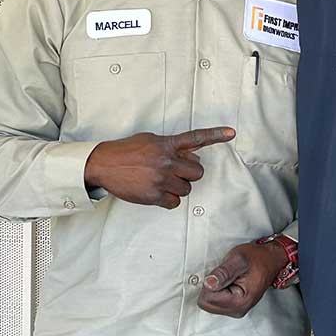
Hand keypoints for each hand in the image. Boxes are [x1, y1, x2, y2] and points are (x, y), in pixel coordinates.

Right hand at [83, 126, 234, 208]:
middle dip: (189, 173)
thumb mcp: (151, 141)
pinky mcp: (153, 195)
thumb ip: (172, 147)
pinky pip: (174, 202)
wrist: (104, 164)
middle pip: (197, 173)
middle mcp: (166, 161)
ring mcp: (160, 179)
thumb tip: (193, 159)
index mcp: (166, 144)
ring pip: (186, 189)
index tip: (231, 133)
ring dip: (178, 186)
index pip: (196, 138)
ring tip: (161, 181)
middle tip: (176, 172)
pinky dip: (169, 199)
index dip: (216, 135)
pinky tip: (156, 191)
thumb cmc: (127, 151)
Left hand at [197, 241, 286, 317]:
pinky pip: (214, 302)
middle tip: (224, 274)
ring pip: (209, 303)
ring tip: (227, 277)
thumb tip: (208, 284)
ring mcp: (236, 310)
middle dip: (210, 287)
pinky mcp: (233, 307)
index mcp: (239, 302)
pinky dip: (217, 290)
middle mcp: (238, 310)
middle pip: (206, 303)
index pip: (208, 298)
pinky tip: (227, 281)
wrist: (269, 260)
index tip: (222, 272)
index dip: (210, 282)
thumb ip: (223, 272)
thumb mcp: (239, 259)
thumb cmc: (257, 258)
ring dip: (214, 288)